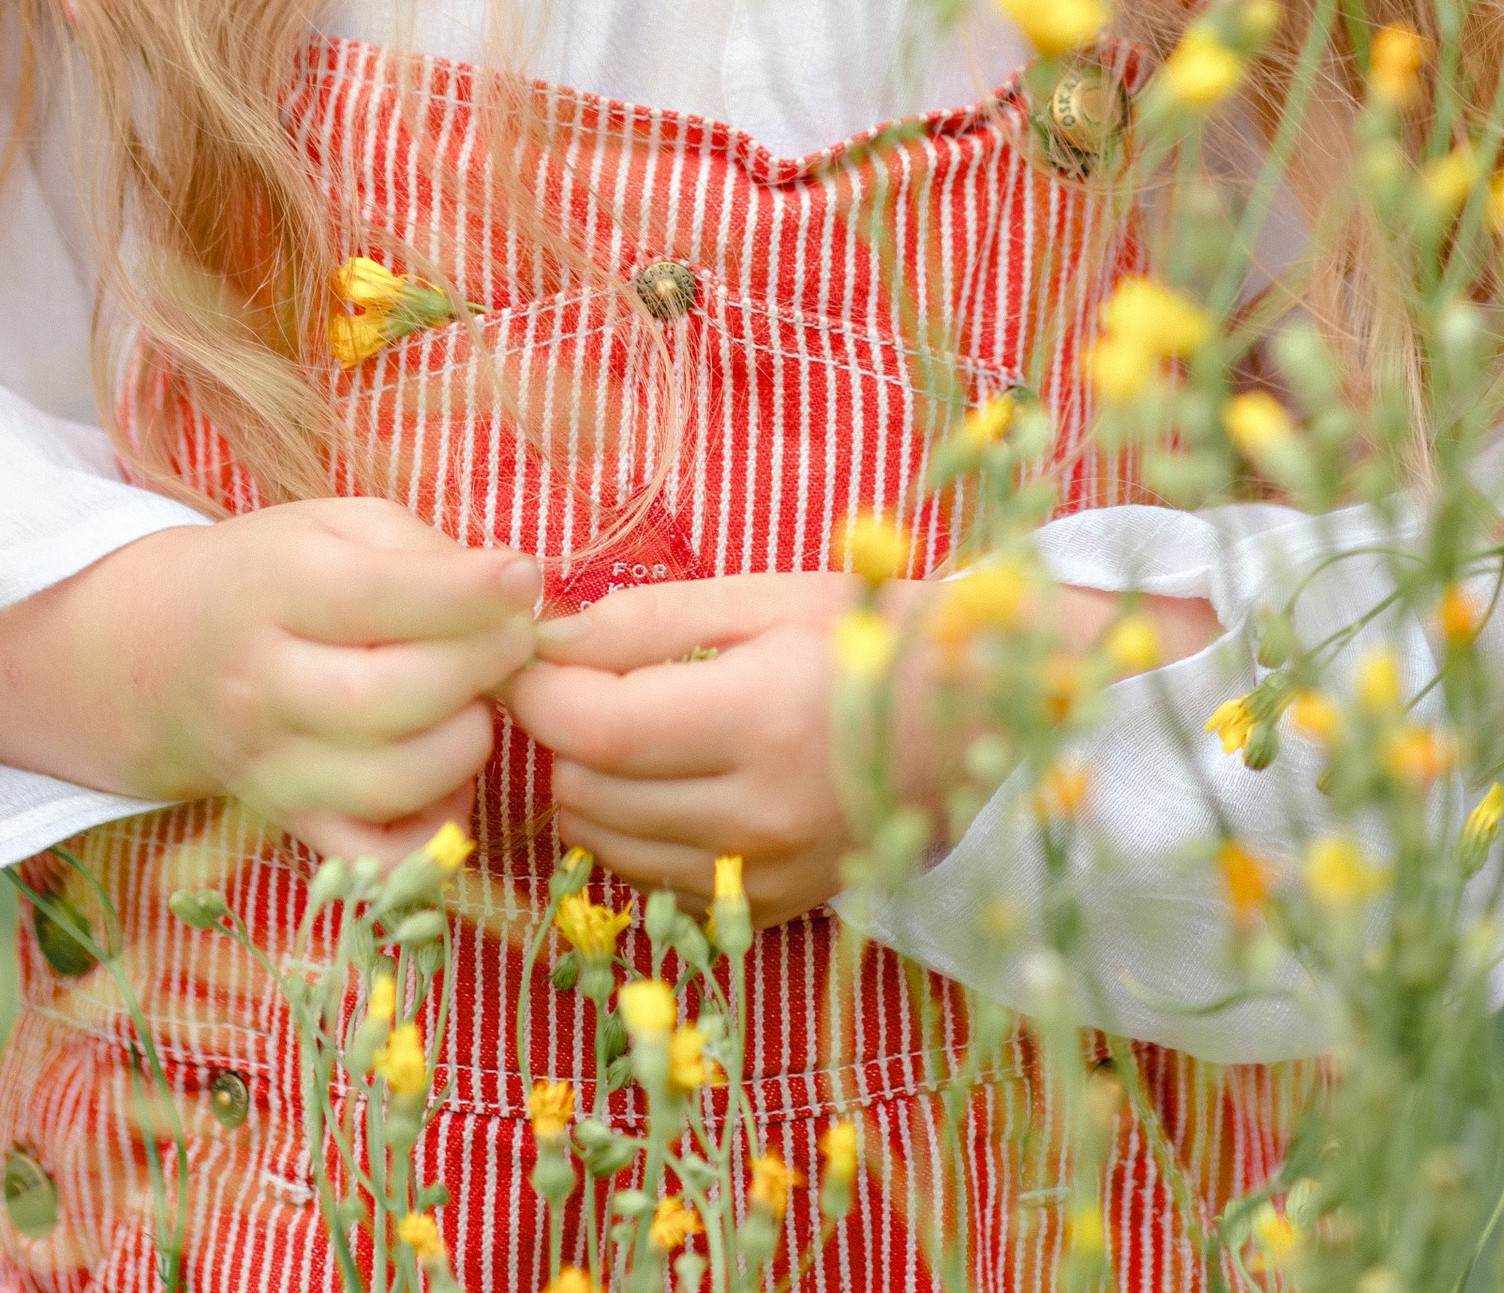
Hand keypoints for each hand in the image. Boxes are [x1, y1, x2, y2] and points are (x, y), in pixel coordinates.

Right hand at [0, 498, 540, 863]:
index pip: (378, 597)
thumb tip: (514, 588)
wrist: (165, 653)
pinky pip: (378, 858)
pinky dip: (436, 829)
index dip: (467, 591)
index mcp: (275, 588)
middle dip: (480, 667)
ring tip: (476, 700)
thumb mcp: (336, 525)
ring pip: (389, 783)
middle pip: (389, 699)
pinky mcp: (293, 825)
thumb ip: (421, 550)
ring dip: (466, 743)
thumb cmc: (275, 573)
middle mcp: (265, 685)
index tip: (524, 576)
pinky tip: (451, 776)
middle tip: (514, 638)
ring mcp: (274, 768)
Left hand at [510, 568, 1221, 924]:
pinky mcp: (781, 907)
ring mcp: (771, 875)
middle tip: (571, 680)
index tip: (517, 652)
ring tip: (619, 725)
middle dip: (558, 736)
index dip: (534, 691)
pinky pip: (663, 883)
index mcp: (758, 722)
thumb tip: (543, 637)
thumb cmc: (872, 629)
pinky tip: (664, 780)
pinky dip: (636, 834)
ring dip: (589, 788)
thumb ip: (646, 621)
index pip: (593, 729)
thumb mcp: (762, 597)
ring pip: (612, 851)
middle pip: (588, 795)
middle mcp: (760, 817)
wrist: (986, 709)